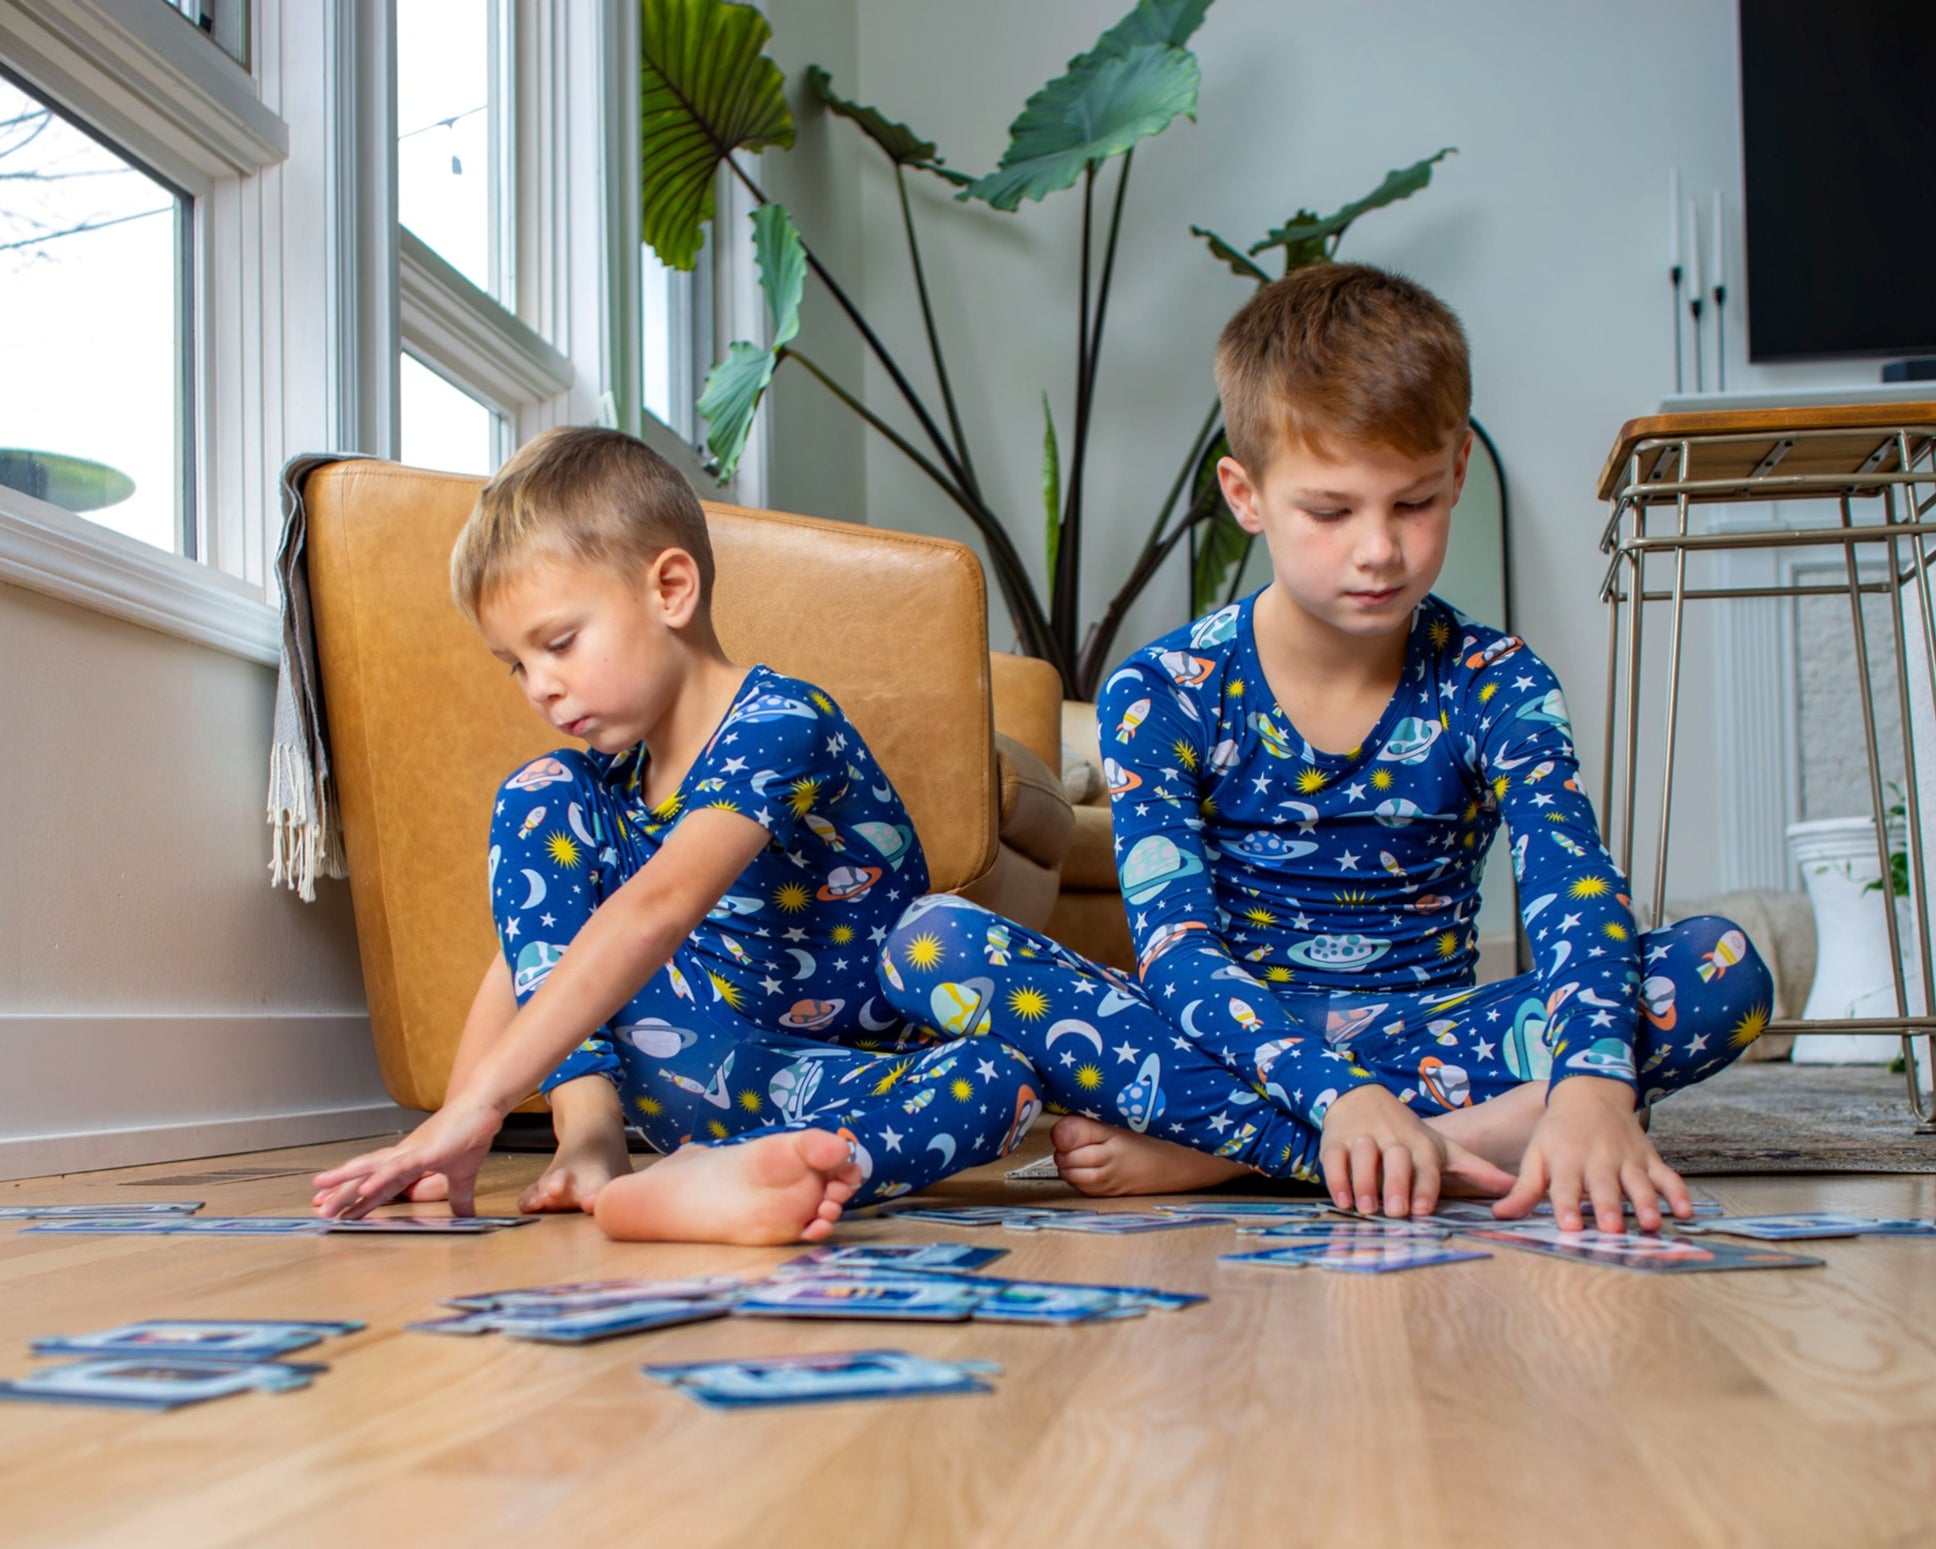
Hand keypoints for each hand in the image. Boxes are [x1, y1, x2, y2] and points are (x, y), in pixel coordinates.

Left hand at [311, 1098, 502, 1218]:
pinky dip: (379, 1179)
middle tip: (319, 1209)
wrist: (482, 1109)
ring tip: (322, 1194)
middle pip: (365, 1177)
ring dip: (345, 1182)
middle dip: (341, 1194)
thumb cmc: (471, 1135)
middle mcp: (402, 1156)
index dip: (358, 1200)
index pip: (378, 1186)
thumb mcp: (463, 1176)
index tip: (339, 1213)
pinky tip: (362, 1189)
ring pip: (370, 1169)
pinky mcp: (424, 1152)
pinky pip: (397, 1168)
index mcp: (409, 1163)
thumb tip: (466, 1216)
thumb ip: (459, 1197)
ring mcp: (410, 1152)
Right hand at [1319, 1084, 1516, 1216]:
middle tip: (1395, 1211)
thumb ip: (1477, 1170)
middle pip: (1396, 1160)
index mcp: (1421, 1145)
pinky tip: (1342, 1200)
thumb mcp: (1443, 1148)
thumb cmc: (1407, 1133)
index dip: (1424, 1187)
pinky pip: (1335, 1159)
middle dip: (1396, 1184)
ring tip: (1366, 1208)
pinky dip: (1338, 1179)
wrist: (1362, 1097)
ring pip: (1364, 1157)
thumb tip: (1518, 1188)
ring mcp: (1363, 1138)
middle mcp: (1393, 1140)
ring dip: (1364, 1183)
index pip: (1425, 1166)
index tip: (1421, 1209)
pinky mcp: (1337, 1140)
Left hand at [1493, 1076, 1690, 1232]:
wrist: (1589, 1092)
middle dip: (1608, 1208)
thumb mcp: (1536, 1154)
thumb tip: (1500, 1216)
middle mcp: (1598, 1159)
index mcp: (1567, 1159)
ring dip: (1646, 1203)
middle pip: (1604, 1187)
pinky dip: (1679, 1192)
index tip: (1570, 1226)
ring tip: (1651, 1224)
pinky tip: (1687, 1212)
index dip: (1567, 1206)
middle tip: (1612, 1230)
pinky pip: (1667, 1176)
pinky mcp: (1649, 1158)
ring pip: (1639, 1183)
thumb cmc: (1558, 1131)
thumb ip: (1524, 1188)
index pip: (1565, 1186)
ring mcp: (1627, 1159)